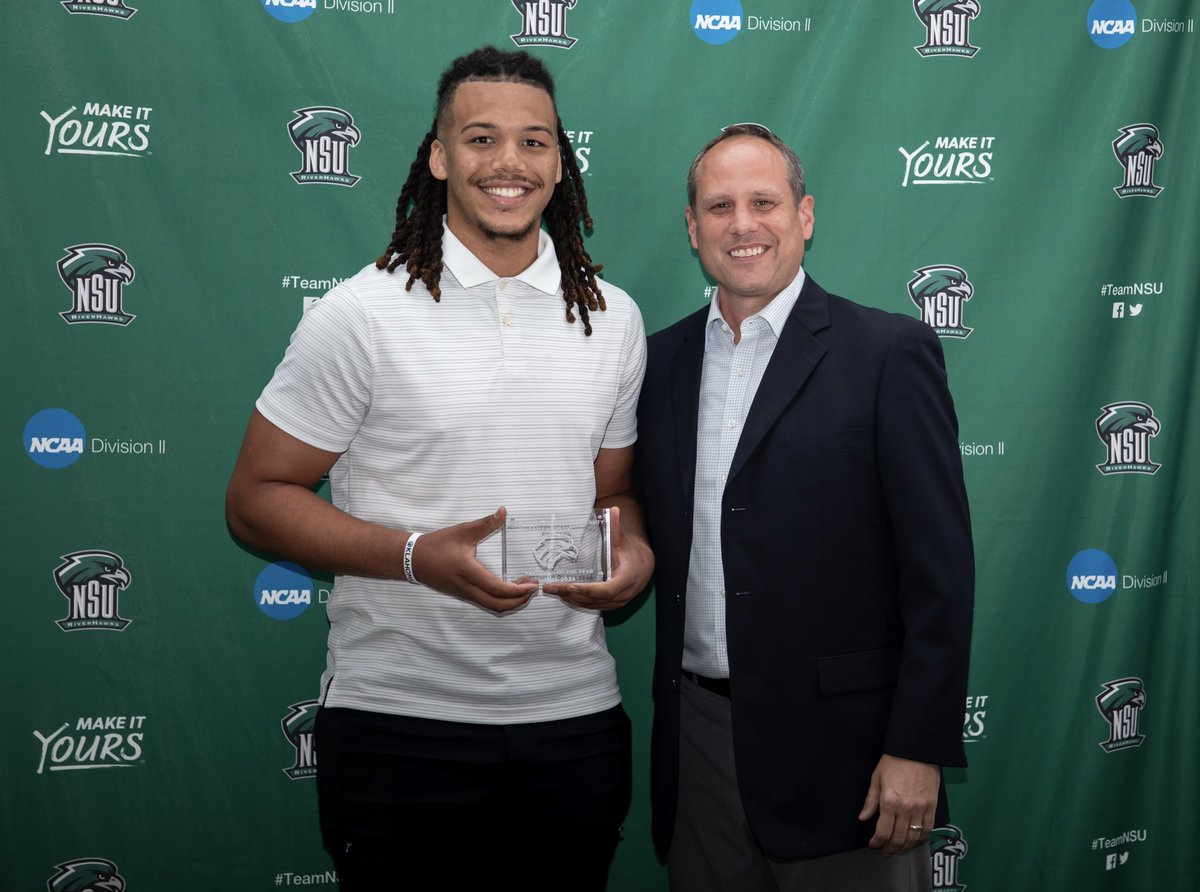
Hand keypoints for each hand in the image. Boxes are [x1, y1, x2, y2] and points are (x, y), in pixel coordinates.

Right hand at [410, 507, 537, 612]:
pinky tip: (508, 588)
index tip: (533, 584)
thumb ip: (486, 523)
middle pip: (497, 605)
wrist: (413, 560)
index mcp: (468, 572)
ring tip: (523, 588)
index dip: (518, 590)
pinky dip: (500, 600)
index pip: (497, 589)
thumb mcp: (462, 531)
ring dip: (510, 602)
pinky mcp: (462, 595)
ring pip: (492, 606)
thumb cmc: (437, 545)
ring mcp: (464, 594)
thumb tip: (503, 511)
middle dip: (519, 601)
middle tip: (532, 588)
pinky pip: (485, 603)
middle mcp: (467, 588)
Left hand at [542, 506, 653, 610]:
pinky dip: (578, 601)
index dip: (588, 589)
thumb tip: (614, 509)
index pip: (607, 589)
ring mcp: (618, 602)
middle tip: (551, 588)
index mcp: (628, 578)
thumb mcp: (624, 541)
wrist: (644, 566)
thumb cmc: (632, 552)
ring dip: (572, 599)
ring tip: (553, 591)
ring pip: (593, 605)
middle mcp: (624, 594)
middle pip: (596, 599)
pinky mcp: (612, 605)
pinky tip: (564, 595)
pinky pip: (594, 606)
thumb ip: (616, 528)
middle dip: (572, 594)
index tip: (570, 585)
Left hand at [858, 754, 939, 855]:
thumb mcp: (876, 778)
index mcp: (889, 802)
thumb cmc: (894, 761)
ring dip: (905, 847)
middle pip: (898, 838)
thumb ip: (870, 801)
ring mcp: (921, 809)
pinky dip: (921, 839)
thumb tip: (863, 818)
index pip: (883, 831)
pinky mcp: (932, 807)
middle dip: (890, 849)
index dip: (877, 842)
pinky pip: (928, 829)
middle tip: (886, 852)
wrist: (917, 750)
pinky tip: (915, 841)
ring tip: (899, 850)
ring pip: (913, 837)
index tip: (873, 845)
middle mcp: (905, 809)